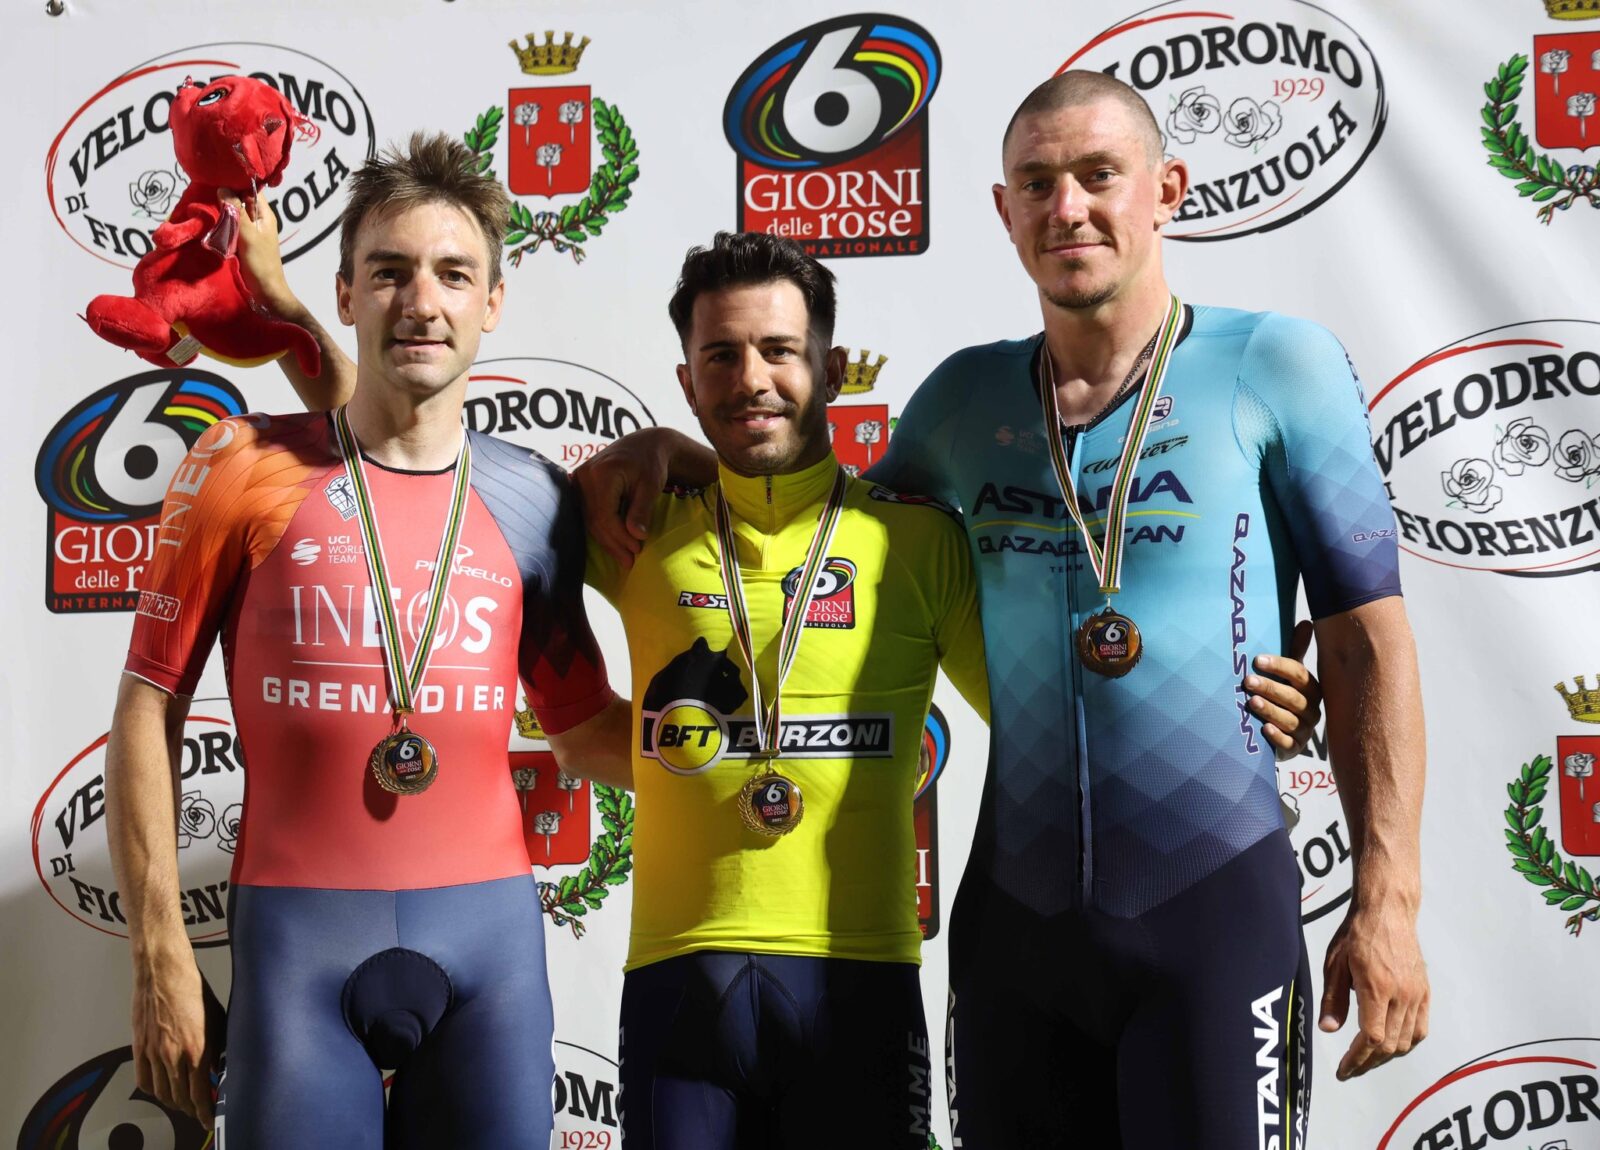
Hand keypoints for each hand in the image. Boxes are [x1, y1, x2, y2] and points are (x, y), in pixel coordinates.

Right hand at [132, 945, 216, 1127]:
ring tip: (182, 1104)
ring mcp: (153, 1052)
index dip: (204, 1112)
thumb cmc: (193, 990)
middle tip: (198, 1112)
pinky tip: (161, 1091)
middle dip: (191, 1110)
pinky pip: (143, 1079)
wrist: (163, 971)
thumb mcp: (218, 1019)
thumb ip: (219, 1047)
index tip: (209, 1120)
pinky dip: (153, 1090)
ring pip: (161, 1092)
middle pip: (179, 1098)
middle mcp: (173, 1054)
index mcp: (197, 1048)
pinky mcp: (139, 1046)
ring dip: (173, 1102)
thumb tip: (219, 1069)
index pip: (199, 1094)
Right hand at [216, 188, 292, 312]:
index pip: (251, 188)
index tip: (217, 175)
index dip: (236, 181)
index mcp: (265, 214)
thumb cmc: (260, 263)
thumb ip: (236, 212)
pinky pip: (232, 226)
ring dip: (222, 209)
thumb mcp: (248, 235)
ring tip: (204, 201)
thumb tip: (223, 188)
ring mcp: (251, 230)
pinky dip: (222, 222)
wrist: (265, 291)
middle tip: (205, 187)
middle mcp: (259, 219)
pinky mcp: (243, 241)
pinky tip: (210, 219)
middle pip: (240, 199)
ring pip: (235, 212)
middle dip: (225, 194)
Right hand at [572, 429, 674, 567]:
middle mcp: (584, 475)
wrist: (643, 445)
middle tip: (630, 562)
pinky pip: (588, 513)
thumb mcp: (651, 486)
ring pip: (589, 519)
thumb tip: (636, 537)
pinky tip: (614, 543)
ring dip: (607, 540)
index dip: (620, 536)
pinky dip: (602, 529)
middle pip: (594, 520)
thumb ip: (641, 510)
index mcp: (601, 473)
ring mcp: (578, 479)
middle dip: (613, 543)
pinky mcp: (579, 485)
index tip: (637, 550)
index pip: (605, 514)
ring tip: (625, 557)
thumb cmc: (650, 464)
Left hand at [1247, 620, 1322, 760]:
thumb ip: (1295, 651)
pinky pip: (1288, 744)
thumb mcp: (1288, 674)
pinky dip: (1277, 737)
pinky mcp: (1294, 749)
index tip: (1257, 659)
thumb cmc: (1283, 697)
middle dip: (1270, 688)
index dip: (1279, 666)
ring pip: (1290, 721)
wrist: (1280, 733)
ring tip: (1251, 702)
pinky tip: (1265, 729)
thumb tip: (1307, 622)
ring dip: (1271, 711)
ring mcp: (1304, 731)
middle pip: (1293, 698)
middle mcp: (1311, 710)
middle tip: (1247, 681)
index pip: (1299, 675)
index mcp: (1311, 689)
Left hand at [1319, 902, 1428, 1079]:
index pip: (1372, 1038)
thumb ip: (1333, 999)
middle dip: (1368, 1063)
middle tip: (1350, 1069)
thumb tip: (1328, 1029)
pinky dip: (1407, 1043)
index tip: (1343, 1070)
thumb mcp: (1335, 963)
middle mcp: (1402, 995)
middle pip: (1389, 1045)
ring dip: (1386, 1056)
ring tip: (1366, 1059)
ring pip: (1406, 1041)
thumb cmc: (1357, 934)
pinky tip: (1391, 1046)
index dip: (1357, 1059)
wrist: (1388, 912)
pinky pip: (1421, 1028)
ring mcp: (1417, 994)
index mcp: (1377, 987)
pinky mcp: (1425, 992)